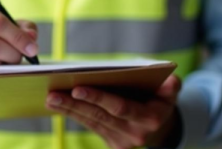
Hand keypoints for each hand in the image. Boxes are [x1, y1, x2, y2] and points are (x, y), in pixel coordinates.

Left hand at [46, 75, 182, 148]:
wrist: (162, 129)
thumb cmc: (162, 101)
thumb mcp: (171, 92)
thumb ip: (171, 86)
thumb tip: (169, 79)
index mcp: (149, 118)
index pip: (119, 107)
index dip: (98, 98)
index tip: (78, 87)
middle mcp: (134, 134)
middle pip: (99, 116)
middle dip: (75, 104)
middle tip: (53, 94)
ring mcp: (122, 142)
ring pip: (92, 122)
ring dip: (69, 110)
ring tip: (50, 98)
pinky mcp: (112, 145)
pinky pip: (91, 127)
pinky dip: (75, 115)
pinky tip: (59, 105)